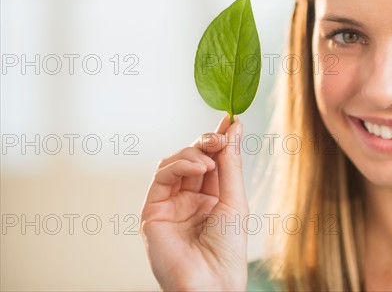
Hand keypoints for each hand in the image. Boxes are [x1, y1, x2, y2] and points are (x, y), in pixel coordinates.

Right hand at [140, 115, 247, 290]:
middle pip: (193, 157)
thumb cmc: (228, 249)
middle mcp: (189, 199)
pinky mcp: (152, 211)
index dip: (220, 139)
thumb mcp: (235, 199)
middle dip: (207, 141)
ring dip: (193, 152)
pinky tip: (199, 165)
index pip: (213, 161)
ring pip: (174, 163)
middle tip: (220, 134)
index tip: (230, 119)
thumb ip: (231, 164)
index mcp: (212, 198)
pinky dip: (180, 164)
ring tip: (210, 156)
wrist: (212, 283)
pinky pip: (162, 177)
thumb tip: (234, 128)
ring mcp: (170, 204)